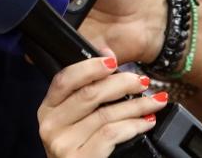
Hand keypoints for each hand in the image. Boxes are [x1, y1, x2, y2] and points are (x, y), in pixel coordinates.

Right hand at [38, 53, 166, 157]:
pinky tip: (146, 122)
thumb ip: (87, 90)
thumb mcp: (76, 120)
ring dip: (135, 106)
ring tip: (154, 102)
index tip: (113, 60)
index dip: (89, 67)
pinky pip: (112, 134)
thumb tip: (107, 54)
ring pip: (105, 114)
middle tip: (142, 81)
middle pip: (88, 95)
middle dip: (120, 84)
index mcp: (47, 110)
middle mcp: (50, 125)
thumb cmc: (79, 149)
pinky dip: (133, 125)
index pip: (64, 80)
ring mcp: (63, 143)